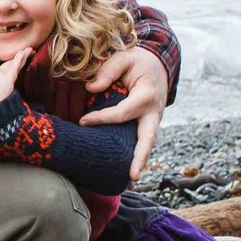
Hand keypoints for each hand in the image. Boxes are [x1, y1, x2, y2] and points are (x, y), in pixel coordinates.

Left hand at [0, 46, 28, 116]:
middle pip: (4, 63)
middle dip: (10, 56)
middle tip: (16, 47)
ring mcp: (2, 79)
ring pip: (12, 64)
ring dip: (19, 56)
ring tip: (28, 48)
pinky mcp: (8, 81)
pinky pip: (15, 68)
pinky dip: (20, 59)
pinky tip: (25, 52)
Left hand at [78, 45, 171, 180]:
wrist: (158, 65)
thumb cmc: (138, 62)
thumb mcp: (124, 57)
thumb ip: (108, 71)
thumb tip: (90, 89)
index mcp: (147, 95)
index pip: (122, 113)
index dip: (101, 118)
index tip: (82, 121)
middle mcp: (153, 112)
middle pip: (148, 138)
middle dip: (140, 157)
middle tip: (132, 176)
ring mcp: (153, 121)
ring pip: (148, 144)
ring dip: (140, 162)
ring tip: (130, 182)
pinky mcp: (149, 125)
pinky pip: (143, 141)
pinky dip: (137, 156)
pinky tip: (127, 172)